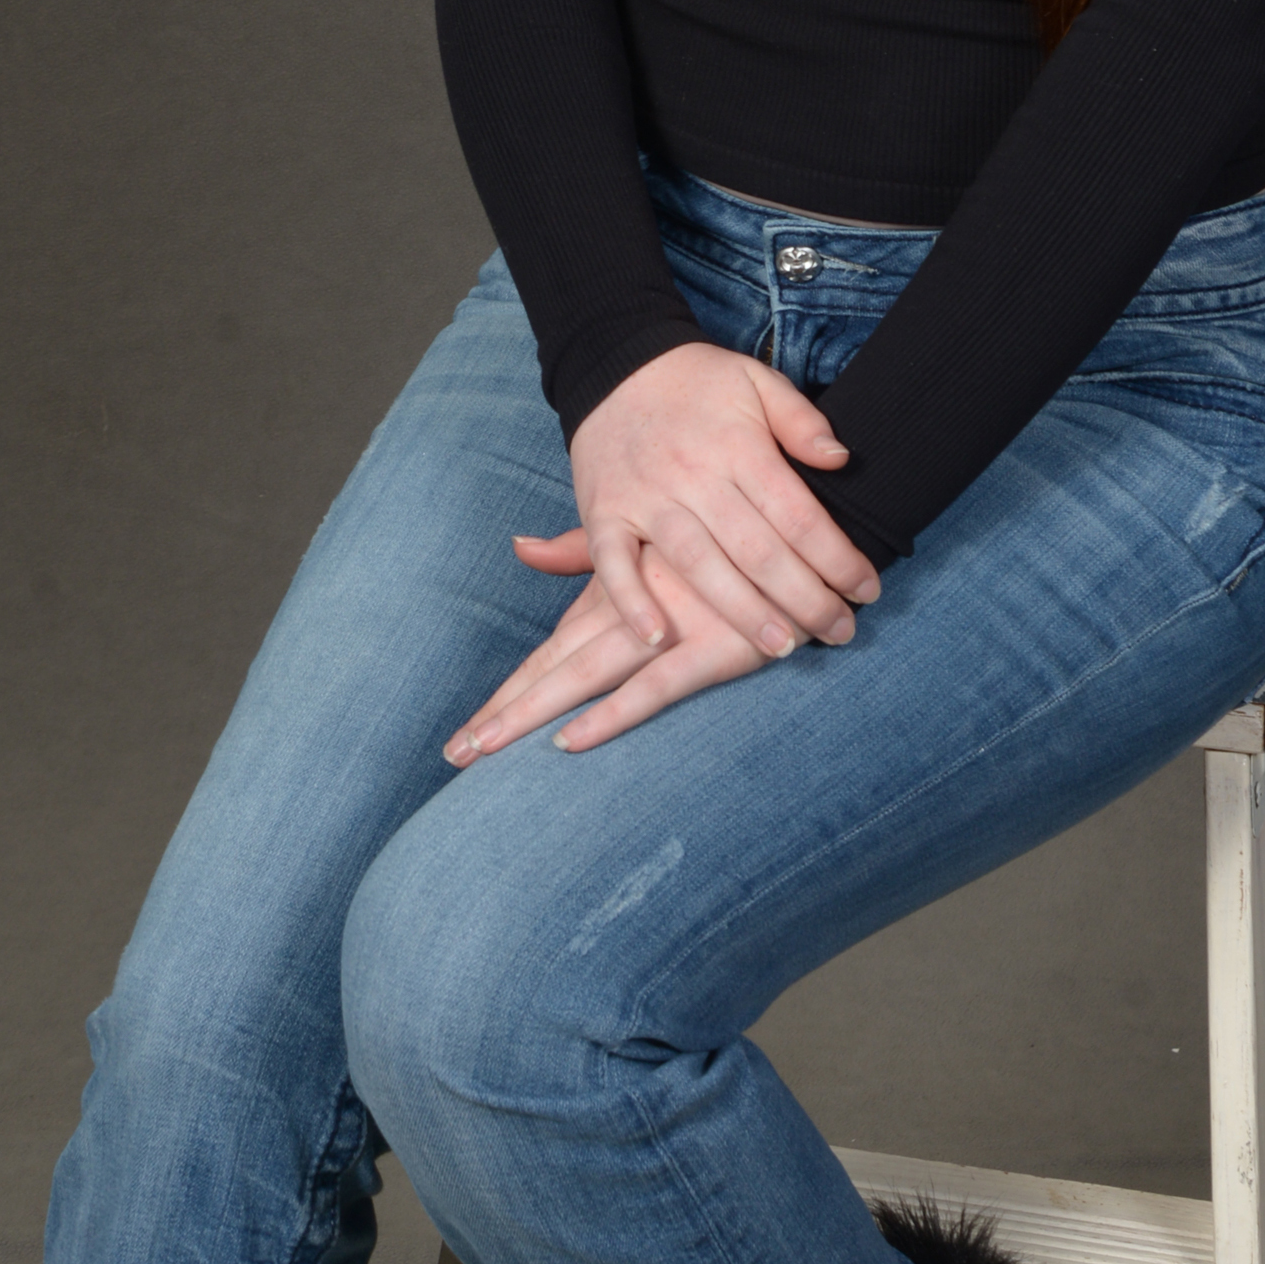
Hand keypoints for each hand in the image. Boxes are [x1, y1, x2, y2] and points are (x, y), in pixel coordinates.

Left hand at [446, 543, 767, 759]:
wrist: (810, 510)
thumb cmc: (734, 519)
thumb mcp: (649, 526)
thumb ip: (583, 547)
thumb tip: (521, 546)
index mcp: (618, 583)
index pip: (553, 646)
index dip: (511, 688)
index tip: (467, 736)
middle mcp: (633, 605)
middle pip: (554, 667)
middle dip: (504, 712)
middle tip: (454, 753)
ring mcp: (670, 625)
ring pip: (585, 676)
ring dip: (533, 714)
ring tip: (483, 750)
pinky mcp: (713, 646)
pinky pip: (654, 688)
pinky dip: (612, 713)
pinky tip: (571, 740)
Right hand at [539, 340, 880, 663]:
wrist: (612, 362)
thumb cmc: (698, 381)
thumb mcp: (758, 381)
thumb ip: (802, 421)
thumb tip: (843, 459)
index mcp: (739, 446)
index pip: (798, 514)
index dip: (838, 557)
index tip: (867, 589)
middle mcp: (694, 475)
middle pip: (758, 550)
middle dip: (805, 598)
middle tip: (841, 633)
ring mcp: (645, 497)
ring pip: (698, 565)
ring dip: (741, 612)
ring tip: (782, 648)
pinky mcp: (604, 513)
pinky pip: (614, 564)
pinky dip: (631, 601)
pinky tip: (658, 639)